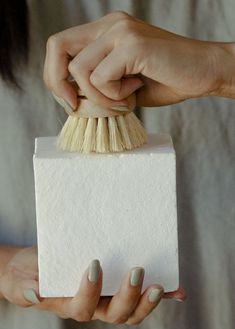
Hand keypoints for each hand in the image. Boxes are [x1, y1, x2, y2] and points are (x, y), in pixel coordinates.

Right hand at [0, 247, 185, 324]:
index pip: (82, 307)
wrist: (35, 270)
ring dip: (149, 300)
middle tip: (136, 270)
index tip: (94, 264)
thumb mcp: (21, 281)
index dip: (90, 291)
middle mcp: (93, 306)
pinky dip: (162, 295)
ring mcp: (108, 298)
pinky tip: (178, 290)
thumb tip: (36, 293)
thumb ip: (25, 289)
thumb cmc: (28, 276)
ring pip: (132, 309)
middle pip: (116, 313)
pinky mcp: (119, 287)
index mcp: (71, 306)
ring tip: (160, 285)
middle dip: (128, 296)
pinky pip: (143, 295)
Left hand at [44, 11, 234, 111]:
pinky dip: (114, 96)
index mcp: (105, 31)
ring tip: (124, 99)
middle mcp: (110, 25)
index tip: (70, 101)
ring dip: (99, 97)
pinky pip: (101, 78)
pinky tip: (135, 92)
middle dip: (58, 84)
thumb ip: (97, 87)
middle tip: (77, 106)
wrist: (202, 73)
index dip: (54, 76)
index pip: (59, 46)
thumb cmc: (165, 80)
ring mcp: (121, 32)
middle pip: (57, 46)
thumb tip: (73, 101)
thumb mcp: (121, 86)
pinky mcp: (133, 45)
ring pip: (80, 70)